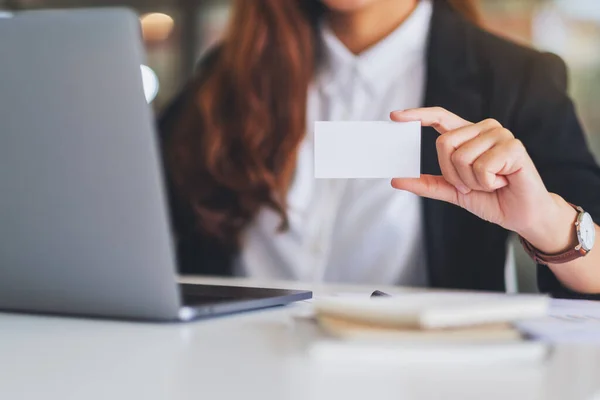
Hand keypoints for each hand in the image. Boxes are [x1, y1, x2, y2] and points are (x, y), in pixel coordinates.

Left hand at [390, 107, 576, 252]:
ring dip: (472, 182)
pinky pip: (482, 167)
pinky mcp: (513, 146)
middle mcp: (484, 129)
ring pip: (462, 157)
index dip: (418, 115)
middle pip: (444, 143)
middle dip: (453, 174)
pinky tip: (503, 182)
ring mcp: (500, 135)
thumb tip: (396, 179)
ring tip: (492, 183)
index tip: (395, 116)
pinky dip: (488, 183)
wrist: (521, 215)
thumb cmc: (492, 199)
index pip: (440, 117)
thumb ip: (427, 184)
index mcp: (469, 136)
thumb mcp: (453, 192)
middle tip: (473, 185)